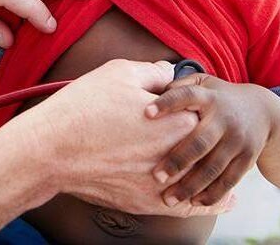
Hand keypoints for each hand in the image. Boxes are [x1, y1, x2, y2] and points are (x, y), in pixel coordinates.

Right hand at [16, 60, 234, 216]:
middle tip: (209, 132)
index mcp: (177, 121)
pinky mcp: (145, 203)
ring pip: (200, 181)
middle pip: (204, 148)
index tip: (191, 101)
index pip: (204, 113)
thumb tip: (169, 73)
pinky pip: (185, 208)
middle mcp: (176, 155)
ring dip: (214, 176)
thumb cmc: (85, 106)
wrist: (52, 149)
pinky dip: (203, 205)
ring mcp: (161, 183)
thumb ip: (154, 72)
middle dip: (207, 140)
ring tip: (228, 176)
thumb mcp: (120, 73)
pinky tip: (216, 203)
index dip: (196, 105)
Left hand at [147, 74, 272, 206]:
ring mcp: (238, 140)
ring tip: (169, 198)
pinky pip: (229, 180)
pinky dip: (212, 194)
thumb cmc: (218, 97)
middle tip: (156, 176)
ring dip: (190, 185)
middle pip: (200, 142)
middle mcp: (224, 119)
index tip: (146, 113)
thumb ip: (179, 86)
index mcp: (209, 97)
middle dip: (177, 160)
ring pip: (213, 167)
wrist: (263, 112)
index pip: (187, 96)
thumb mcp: (203, 83)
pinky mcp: (247, 159)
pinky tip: (193, 202)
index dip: (167, 103)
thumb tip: (148, 92)